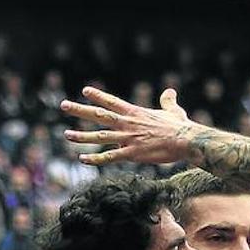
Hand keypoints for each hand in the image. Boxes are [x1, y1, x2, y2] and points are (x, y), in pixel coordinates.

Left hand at [61, 86, 201, 166]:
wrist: (185, 140)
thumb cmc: (181, 126)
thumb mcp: (173, 110)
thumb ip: (167, 101)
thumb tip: (170, 91)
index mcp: (135, 113)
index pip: (112, 102)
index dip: (98, 96)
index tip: (85, 91)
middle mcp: (127, 124)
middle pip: (99, 115)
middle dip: (80, 110)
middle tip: (63, 105)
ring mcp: (128, 139)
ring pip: (100, 136)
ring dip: (82, 136)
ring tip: (66, 134)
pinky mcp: (133, 154)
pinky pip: (110, 157)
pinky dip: (95, 159)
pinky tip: (82, 159)